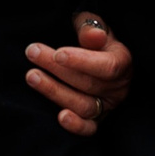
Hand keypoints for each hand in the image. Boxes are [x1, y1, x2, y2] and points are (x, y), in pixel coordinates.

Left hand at [26, 11, 131, 136]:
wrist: (95, 55)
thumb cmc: (93, 38)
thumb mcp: (94, 26)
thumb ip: (91, 27)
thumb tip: (92, 34)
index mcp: (122, 62)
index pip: (107, 66)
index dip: (82, 61)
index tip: (58, 53)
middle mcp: (118, 87)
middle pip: (88, 84)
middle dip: (57, 69)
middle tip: (32, 52)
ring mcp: (107, 105)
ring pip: (84, 105)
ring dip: (55, 91)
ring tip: (32, 76)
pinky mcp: (96, 120)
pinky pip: (89, 128)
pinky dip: (76, 125)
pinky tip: (60, 117)